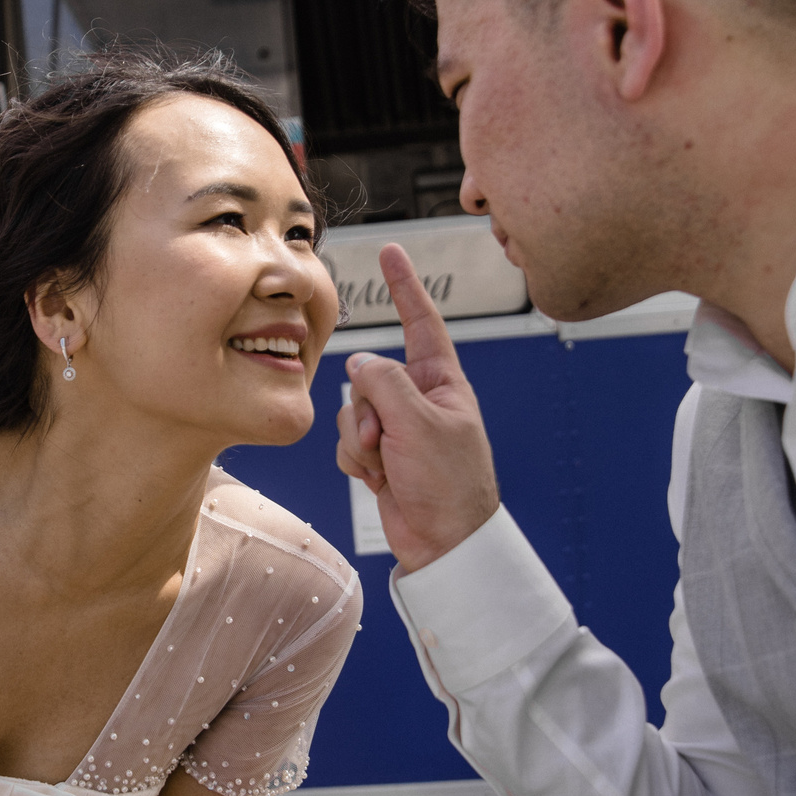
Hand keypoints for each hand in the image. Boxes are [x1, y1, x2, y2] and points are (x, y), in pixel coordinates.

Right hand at [335, 242, 500, 570]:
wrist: (443, 543)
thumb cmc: (449, 484)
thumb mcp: (419, 424)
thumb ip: (383, 383)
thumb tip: (360, 363)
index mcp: (442, 383)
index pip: (421, 322)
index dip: (404, 286)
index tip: (392, 251)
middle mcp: (418, 400)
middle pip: (368, 376)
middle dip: (365, 410)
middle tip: (385, 440)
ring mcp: (397, 428)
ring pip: (351, 410)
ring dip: (359, 440)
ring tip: (386, 464)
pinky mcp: (379, 455)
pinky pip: (346, 442)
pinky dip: (355, 461)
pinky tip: (379, 479)